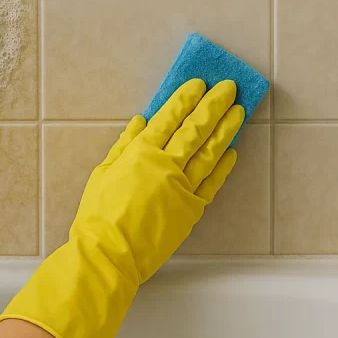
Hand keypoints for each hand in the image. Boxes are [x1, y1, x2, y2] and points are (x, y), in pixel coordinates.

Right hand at [0, 78, 243, 337]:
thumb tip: (141, 122)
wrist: (109, 254)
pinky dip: (224, 166)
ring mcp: (182, 188)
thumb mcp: (103, 173)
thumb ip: (124, 146)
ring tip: (239, 111)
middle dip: (213, 105)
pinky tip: (232, 151)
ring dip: (226, 129)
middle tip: (228, 87)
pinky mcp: (191, 210)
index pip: (169, 118)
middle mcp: (166, 166)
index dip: (185, 99)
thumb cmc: (98, 216)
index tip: (199, 83)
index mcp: (140, 154)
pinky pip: (212, 183)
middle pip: (195, 129)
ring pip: (210, 152)